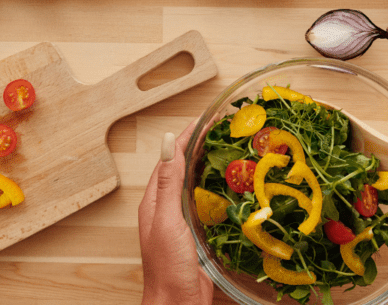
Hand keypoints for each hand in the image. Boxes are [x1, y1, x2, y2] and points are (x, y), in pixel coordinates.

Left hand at [138, 122, 212, 304]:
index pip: (170, 159)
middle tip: (223, 130)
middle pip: (183, 169)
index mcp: (155, 202)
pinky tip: (233, 189)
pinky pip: (207, 206)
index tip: (205, 119)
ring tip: (230, 151)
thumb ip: (167, 183)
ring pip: (196, 186)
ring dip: (210, 167)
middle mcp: (166, 209)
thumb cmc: (167, 268)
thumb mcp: (167, 220)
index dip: (186, 137)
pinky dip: (219, 191)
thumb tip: (167, 143)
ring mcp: (181, 223)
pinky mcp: (196, 236)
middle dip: (200, 147)